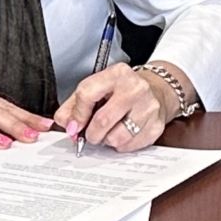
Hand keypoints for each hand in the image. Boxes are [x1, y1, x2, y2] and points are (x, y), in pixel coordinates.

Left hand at [55, 62, 173, 152]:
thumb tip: (64, 122)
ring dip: (107, 140)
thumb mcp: (98, 88)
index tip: (73, 125)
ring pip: (116, 137)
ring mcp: (148, 107)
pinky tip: (123, 134)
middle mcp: (135, 88)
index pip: (87, 94)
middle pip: (103, 120)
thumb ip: (75, 104)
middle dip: (91, 134)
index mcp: (117, 74)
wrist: (156, 90)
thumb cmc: (122, 91)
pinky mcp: (156, 125)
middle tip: (91, 135)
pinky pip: (130, 146)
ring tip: (110, 132)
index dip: (76, 115)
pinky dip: (122, 145)